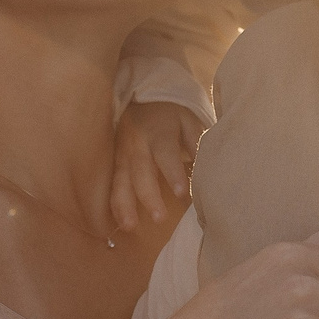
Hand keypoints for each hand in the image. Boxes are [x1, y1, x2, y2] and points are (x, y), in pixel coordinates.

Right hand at [111, 100, 204, 232]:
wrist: (141, 93)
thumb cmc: (171, 111)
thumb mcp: (188, 119)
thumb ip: (195, 143)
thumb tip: (206, 168)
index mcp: (158, 131)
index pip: (166, 154)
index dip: (173, 173)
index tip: (182, 193)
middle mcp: (137, 143)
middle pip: (141, 171)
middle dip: (148, 196)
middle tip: (159, 218)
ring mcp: (122, 153)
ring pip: (121, 180)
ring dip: (125, 204)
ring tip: (130, 226)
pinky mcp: (114, 161)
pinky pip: (112, 183)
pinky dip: (115, 203)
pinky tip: (119, 222)